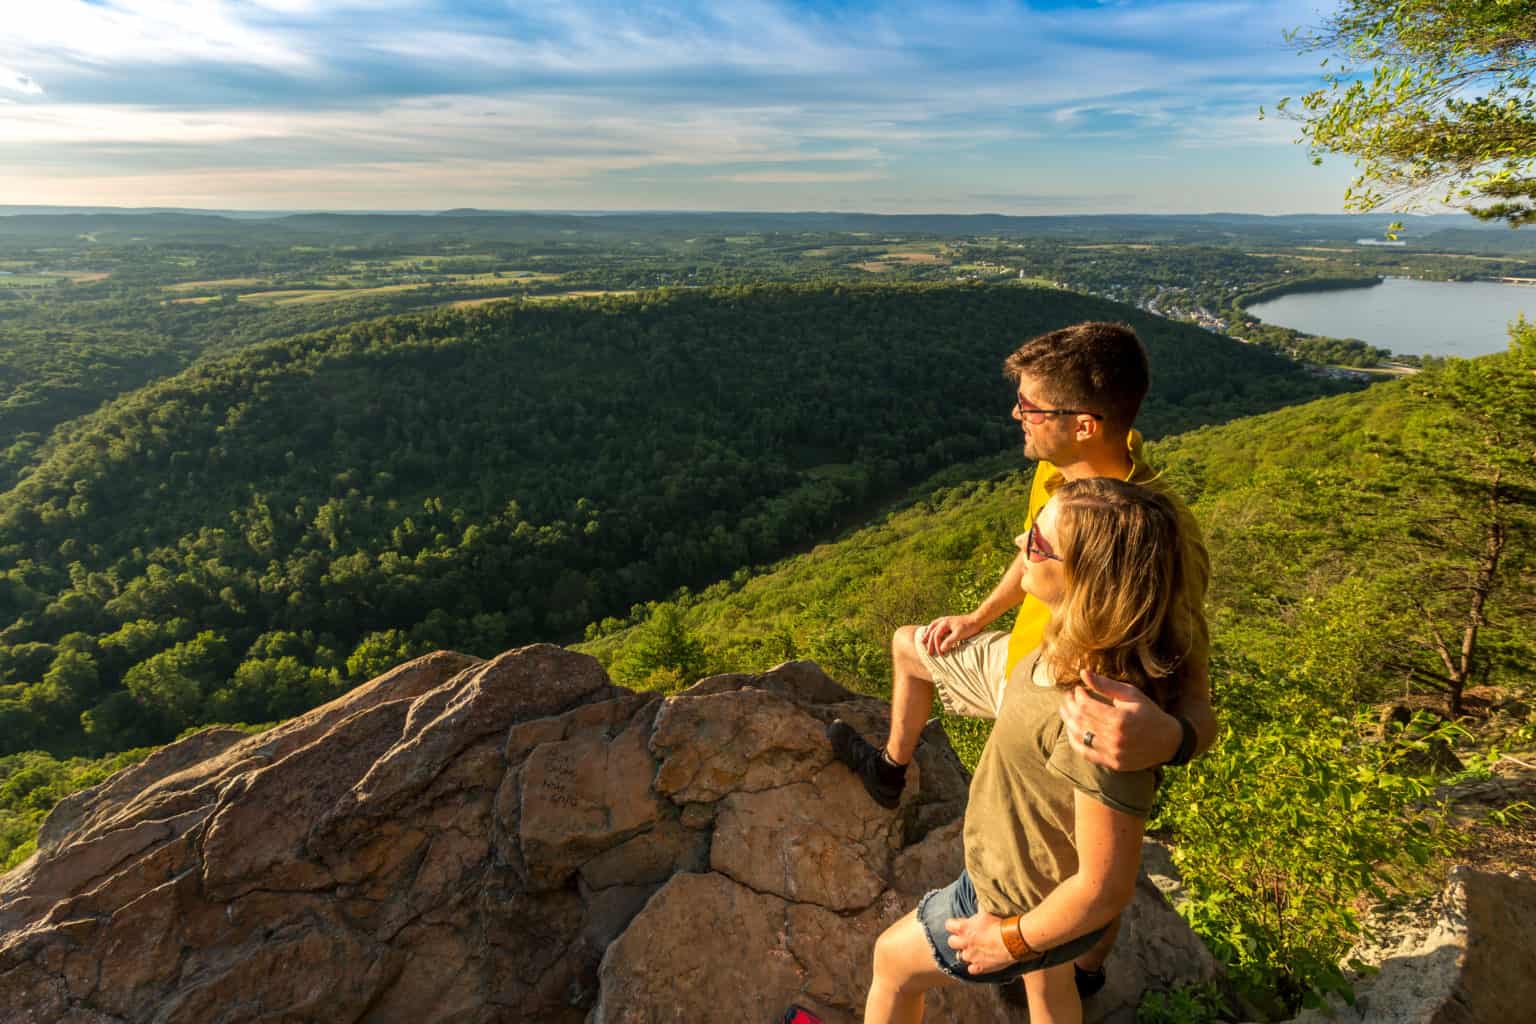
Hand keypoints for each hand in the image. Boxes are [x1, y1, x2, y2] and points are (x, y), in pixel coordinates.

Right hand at [922, 614, 979, 655]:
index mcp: (944, 623)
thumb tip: (941, 649)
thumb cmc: (969, 627)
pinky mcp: (949, 622)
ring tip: (923, 641)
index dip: (937, 646)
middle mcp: (943, 621)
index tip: (940, 654)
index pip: (936, 636)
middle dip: (929, 643)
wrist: (977, 620)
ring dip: (928, 634)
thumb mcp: (959, 635)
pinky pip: (937, 626)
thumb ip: (949, 641)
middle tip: (929, 653)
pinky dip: (933, 630)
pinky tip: (933, 633)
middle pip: (932, 632)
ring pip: (932, 627)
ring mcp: (945, 620)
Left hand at [945, 910, 1013, 974]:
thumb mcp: (984, 913)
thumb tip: (973, 911)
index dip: (953, 925)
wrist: (1012, 939)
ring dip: (966, 953)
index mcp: (964, 928)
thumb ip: (975, 916)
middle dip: (956, 940)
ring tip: (974, 950)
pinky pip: (971, 969)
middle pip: (951, 942)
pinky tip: (980, 962)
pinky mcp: (980, 967)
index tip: (958, 925)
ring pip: (960, 957)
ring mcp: (972, 956)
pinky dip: (974, 966)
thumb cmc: (999, 924)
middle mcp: (965, 943)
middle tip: (965, 939)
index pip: (948, 925)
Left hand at [1061, 669, 1180, 771]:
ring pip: (1080, 736)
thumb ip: (1106, 685)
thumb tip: (1083, 673)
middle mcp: (1115, 739)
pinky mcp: (1112, 763)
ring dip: (1068, 722)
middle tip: (1067, 697)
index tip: (1077, 689)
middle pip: (1081, 721)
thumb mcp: (1131, 694)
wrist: (1167, 741)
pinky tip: (1071, 730)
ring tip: (1065, 710)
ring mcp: (1113, 753)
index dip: (1077, 696)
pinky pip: (1086, 753)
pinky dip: (1075, 741)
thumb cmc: (1148, 712)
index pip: (1086, 706)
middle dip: (1070, 706)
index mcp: (1120, 720)